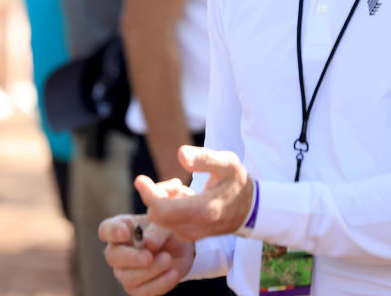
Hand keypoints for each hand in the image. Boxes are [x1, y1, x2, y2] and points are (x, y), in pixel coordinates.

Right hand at [98, 214, 193, 295]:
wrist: (179, 250)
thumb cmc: (166, 233)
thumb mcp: (165, 226)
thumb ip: (156, 233)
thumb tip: (149, 244)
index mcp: (122, 228)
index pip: (106, 229)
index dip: (112, 232)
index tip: (126, 233)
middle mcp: (118, 251)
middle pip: (112, 256)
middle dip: (131, 258)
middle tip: (149, 257)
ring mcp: (125, 272)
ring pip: (128, 278)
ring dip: (151, 271)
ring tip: (168, 259)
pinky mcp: (137, 288)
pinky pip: (143, 292)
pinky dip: (160, 283)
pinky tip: (173, 273)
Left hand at [134, 145, 253, 241]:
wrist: (250, 210)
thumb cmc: (237, 182)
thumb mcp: (227, 164)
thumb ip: (204, 158)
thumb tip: (180, 155)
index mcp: (204, 210)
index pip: (163, 210)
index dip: (148, 194)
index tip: (140, 179)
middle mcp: (195, 228)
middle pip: (157, 214)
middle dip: (158, 194)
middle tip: (176, 181)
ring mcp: (191, 235)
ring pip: (160, 219)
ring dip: (164, 200)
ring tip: (184, 188)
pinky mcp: (189, 236)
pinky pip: (167, 222)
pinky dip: (169, 207)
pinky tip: (186, 197)